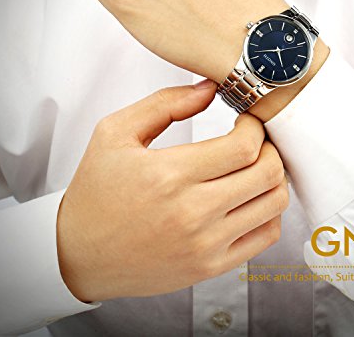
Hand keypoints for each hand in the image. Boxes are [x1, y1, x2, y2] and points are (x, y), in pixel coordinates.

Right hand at [57, 81, 288, 301]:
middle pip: (267, 173)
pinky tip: (250, 198)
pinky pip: (265, 236)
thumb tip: (209, 87)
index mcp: (169, 174)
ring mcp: (206, 244)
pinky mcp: (210, 266)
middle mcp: (193, 213)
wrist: (79, 254)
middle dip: (270, 147)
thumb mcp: (115, 133)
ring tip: (254, 166)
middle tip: (255, 141)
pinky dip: (268, 211)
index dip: (255, 126)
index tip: (246, 121)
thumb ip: (165, 103)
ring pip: (273, 204)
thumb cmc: (96, 192)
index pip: (243, 146)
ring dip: (274, 177)